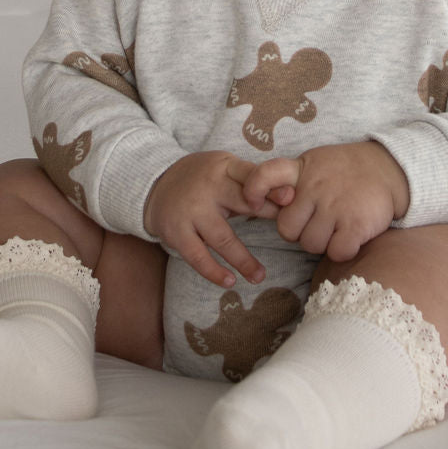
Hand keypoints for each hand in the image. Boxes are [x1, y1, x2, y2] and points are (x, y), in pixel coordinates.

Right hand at [143, 151, 281, 288]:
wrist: (156, 184)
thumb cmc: (203, 179)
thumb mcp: (225, 170)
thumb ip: (253, 182)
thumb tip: (291, 198)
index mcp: (223, 167)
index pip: (250, 175)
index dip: (270, 188)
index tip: (290, 199)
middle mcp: (208, 187)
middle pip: (241, 203)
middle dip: (265, 216)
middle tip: (289, 233)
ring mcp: (191, 211)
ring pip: (222, 238)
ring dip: (243, 260)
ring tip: (259, 276)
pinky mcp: (177, 233)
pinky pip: (198, 256)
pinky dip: (214, 272)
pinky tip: (230, 281)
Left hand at [241, 142, 410, 262]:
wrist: (389, 168)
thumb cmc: (343, 171)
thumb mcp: (313, 163)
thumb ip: (290, 180)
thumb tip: (263, 202)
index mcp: (301, 170)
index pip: (266, 174)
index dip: (254, 189)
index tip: (251, 202)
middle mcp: (315, 187)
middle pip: (287, 229)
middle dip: (299, 232)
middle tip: (316, 223)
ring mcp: (335, 206)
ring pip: (310, 245)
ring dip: (322, 243)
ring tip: (336, 227)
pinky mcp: (356, 224)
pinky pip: (336, 252)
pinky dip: (342, 251)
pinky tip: (350, 237)